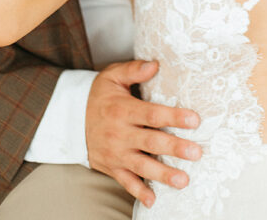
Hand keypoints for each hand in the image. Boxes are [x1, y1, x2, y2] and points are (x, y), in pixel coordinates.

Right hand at [86, 60, 201, 208]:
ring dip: (163, 174)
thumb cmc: (98, 96)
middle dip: (175, 148)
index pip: (152, 114)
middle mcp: (120, 134)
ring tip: (183, 180)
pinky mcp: (111, 167)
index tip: (194, 120)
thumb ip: (133, 70)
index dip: (174, 117)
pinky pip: (126, 182)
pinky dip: (139, 192)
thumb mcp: (112, 76)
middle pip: (151, 142)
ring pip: (142, 166)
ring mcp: (116, 154)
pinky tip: (154, 200)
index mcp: (123, 110)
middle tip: (196, 153)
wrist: (70, 119)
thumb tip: (155, 64)